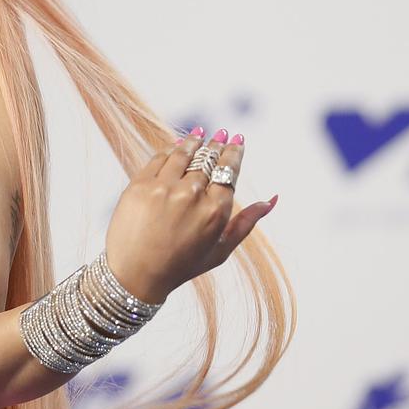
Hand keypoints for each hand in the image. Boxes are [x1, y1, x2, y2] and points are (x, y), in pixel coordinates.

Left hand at [103, 127, 277, 303]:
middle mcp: (190, 195)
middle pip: (207, 159)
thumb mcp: (221, 250)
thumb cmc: (182, 265)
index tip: (237, 140)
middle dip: (216, 145)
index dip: (234, 153)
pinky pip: (159, 158)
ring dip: (194, 141)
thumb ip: (247, 222)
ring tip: (201, 134)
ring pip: (183, 153)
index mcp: (215, 211)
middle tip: (221, 135)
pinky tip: (176, 145)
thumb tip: (272, 199)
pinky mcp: (139, 185)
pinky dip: (170, 149)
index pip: (228, 171)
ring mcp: (163, 188)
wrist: (135, 273)